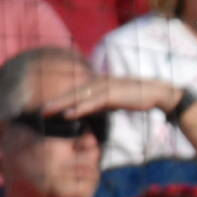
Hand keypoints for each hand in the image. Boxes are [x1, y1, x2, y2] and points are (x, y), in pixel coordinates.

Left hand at [40, 75, 183, 117]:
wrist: (156, 93)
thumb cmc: (136, 97)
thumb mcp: (114, 101)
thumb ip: (99, 103)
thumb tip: (86, 110)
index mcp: (97, 83)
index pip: (75, 92)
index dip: (60, 99)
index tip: (46, 107)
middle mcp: (97, 82)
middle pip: (71, 93)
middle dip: (54, 101)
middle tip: (39, 110)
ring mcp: (103, 87)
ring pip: (77, 97)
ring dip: (60, 104)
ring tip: (46, 111)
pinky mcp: (111, 94)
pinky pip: (91, 103)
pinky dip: (78, 108)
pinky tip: (67, 114)